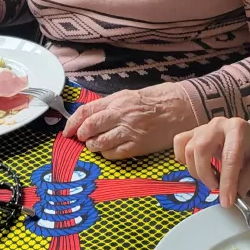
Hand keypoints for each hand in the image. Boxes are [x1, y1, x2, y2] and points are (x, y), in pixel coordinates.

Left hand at [63, 84, 194, 159]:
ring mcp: (130, 131)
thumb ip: (109, 105)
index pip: (86, 111)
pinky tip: (109, 151)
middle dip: (81, 135)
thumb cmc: (155, 100)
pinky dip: (107, 154)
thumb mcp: (129, 95)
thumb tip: (89, 116)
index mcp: (117, 100)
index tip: (67, 131)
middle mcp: (121, 114)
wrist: (181, 108)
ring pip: (100, 143)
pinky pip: (115, 154)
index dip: (73, 122)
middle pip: (90, 127)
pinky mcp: (139, 145)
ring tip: (95, 145)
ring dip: (93, 146)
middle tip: (80, 139)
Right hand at [173, 115, 249, 206]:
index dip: (227, 182)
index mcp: (238, 129)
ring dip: (196, 170)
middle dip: (205, 174)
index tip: (226, 201)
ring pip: (188, 148)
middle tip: (216, 188)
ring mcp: (204, 127)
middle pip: (201, 148)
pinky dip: (183, 158)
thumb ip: (247, 180)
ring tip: (210, 179)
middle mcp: (218, 124)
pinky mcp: (194, 133)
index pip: (229, 157)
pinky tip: (196, 166)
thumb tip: (232, 195)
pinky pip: (179, 142)